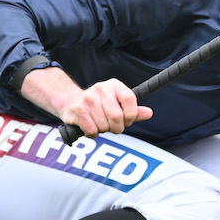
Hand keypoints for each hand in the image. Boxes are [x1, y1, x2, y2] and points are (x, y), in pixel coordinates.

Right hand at [21, 67, 153, 137]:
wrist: (71, 102)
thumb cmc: (100, 105)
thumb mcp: (118, 104)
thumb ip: (134, 110)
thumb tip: (149, 113)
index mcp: (114, 85)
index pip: (130, 100)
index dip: (131, 115)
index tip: (127, 120)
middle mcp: (101, 88)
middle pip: (117, 117)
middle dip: (117, 127)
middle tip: (112, 126)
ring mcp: (88, 98)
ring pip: (104, 126)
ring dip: (103, 130)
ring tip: (98, 123)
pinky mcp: (77, 109)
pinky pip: (92, 130)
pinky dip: (93, 133)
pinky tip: (90, 126)